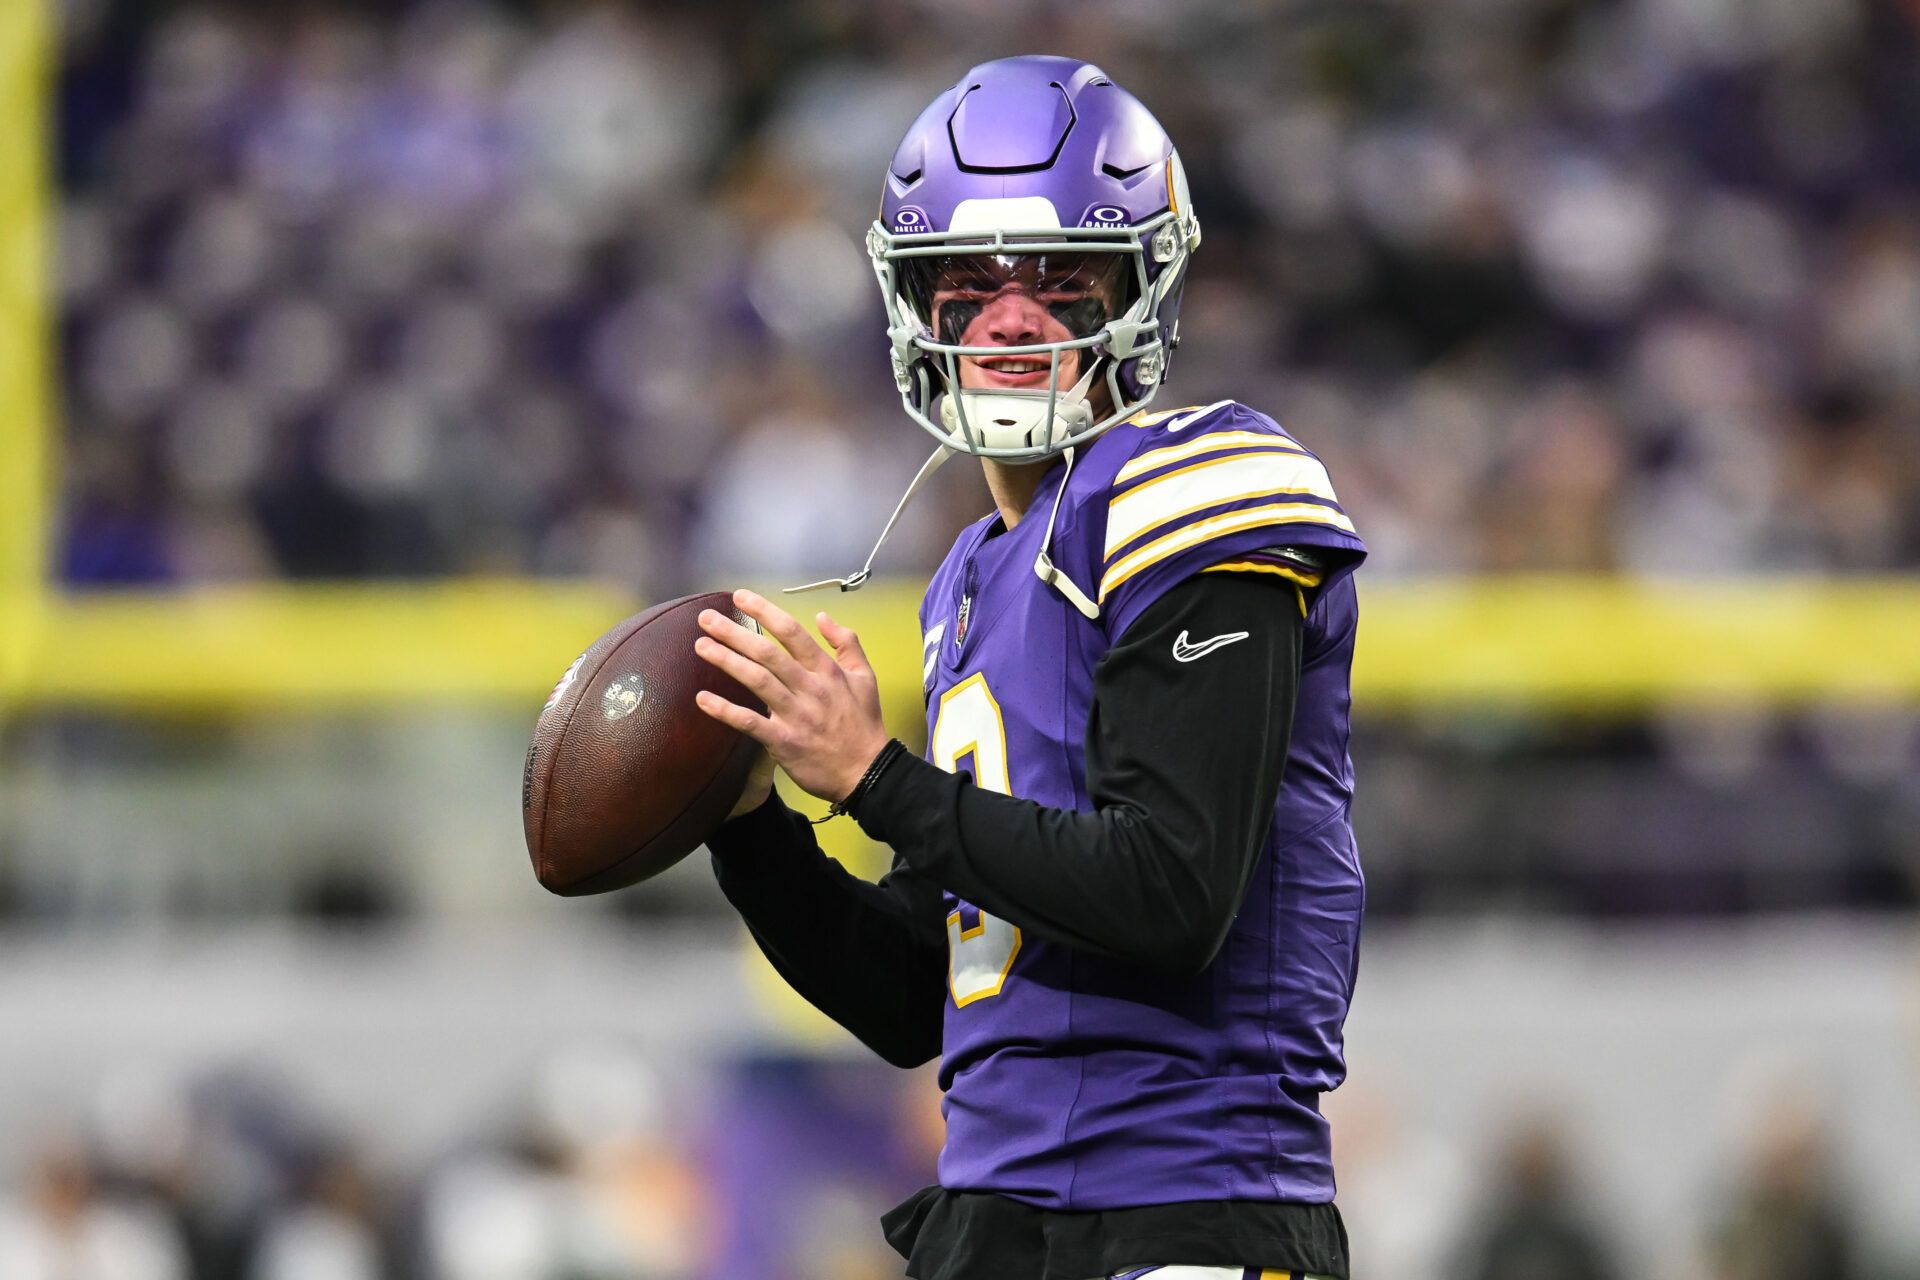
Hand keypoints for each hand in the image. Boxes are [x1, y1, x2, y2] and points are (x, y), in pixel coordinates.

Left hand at [693, 590, 890, 806]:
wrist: (867, 772)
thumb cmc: (864, 723)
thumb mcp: (866, 678)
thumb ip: (847, 644)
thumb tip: (823, 616)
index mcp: (827, 671)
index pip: (792, 633)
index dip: (764, 611)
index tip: (740, 597)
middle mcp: (809, 688)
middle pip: (767, 653)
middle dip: (735, 632)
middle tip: (706, 618)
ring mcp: (795, 715)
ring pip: (756, 681)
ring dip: (727, 661)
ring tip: (701, 645)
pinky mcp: (783, 742)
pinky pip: (749, 723)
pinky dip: (725, 711)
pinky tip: (702, 698)